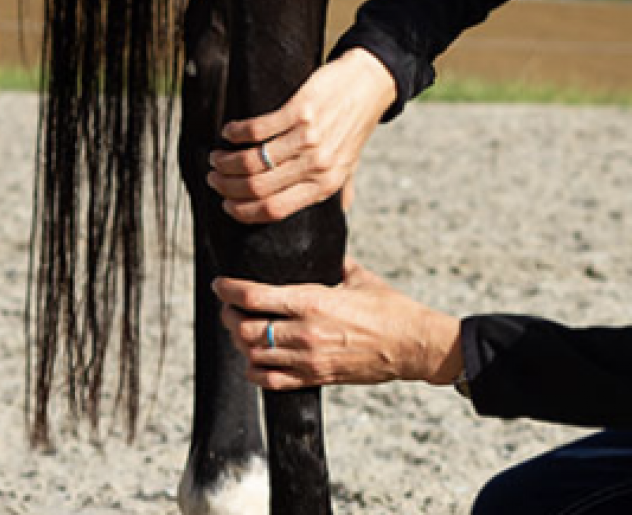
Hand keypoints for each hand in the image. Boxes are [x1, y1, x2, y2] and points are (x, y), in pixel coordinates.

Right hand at [207, 48, 396, 222]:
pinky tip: (228, 131)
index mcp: (324, 186)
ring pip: (252, 161)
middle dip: (226, 185)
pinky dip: (235, 132)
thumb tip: (340, 212)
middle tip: (214, 176)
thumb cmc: (355, 124)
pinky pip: (257, 129)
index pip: (273, 210)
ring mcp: (308, 139)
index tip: (225, 203)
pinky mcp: (300, 111)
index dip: (242, 211)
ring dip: (225, 160)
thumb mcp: (351, 164)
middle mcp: (316, 166)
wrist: (372, 84)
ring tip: (216, 156)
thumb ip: (341, 189)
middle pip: (257, 188)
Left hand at [213, 257, 461, 390]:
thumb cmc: (389, 307)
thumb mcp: (358, 276)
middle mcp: (305, 331)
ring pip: (254, 355)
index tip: (220, 284)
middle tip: (229, 307)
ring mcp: (309, 359)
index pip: (255, 296)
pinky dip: (256, 371)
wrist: (411, 344)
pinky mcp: (317, 378)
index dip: (230, 290)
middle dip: (230, 316)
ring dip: (240, 342)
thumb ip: (332, 263)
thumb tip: (319, 250)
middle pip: (247, 327)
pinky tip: (253, 362)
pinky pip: (273, 381)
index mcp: (312, 300)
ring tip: (239, 330)